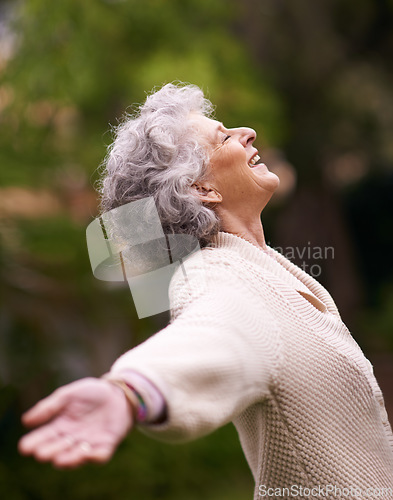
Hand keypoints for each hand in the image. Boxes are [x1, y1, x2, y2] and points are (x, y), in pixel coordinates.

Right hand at [18, 377, 133, 467]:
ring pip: (76, 458)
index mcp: (61, 426)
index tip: (25, 446)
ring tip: (60, 458)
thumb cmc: (92, 393)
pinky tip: (88, 452)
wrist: (119, 393)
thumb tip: (25, 420)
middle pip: (57, 450)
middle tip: (42, 453)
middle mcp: (72, 439)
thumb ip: (50, 406)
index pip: (44, 438)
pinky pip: (100, 456)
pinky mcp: (107, 445)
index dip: (34, 443)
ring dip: (69, 459)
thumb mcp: (69, 394)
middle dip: (49, 452)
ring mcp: (89, 444)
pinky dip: (94, 456)